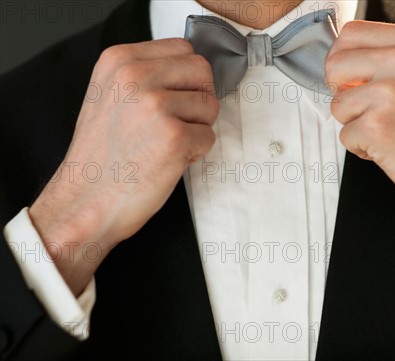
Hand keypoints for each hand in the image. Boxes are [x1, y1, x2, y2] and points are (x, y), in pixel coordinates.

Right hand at [29, 38, 218, 294]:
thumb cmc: (101, 156)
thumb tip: (190, 73)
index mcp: (119, 61)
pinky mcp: (174, 137)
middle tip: (174, 124)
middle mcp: (136, 77)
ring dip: (197, 128)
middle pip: (202, 72)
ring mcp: (156, 106)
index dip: (186, 78)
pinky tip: (167, 161)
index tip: (173, 98)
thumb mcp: (109, 95)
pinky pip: (209, 137)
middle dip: (197, 99)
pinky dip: (196, 152)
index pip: (183, 49)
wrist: (85, 201)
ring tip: (165, 144)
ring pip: (210, 105)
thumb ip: (146, 75)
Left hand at [326, 21, 394, 264]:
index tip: (352, 79)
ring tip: (391, 132)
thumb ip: (390, 60)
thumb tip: (345, 63)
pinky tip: (392, 149)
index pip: (352, 34)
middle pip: (335, 64)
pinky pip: (345, 136)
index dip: (344, 60)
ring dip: (355, 124)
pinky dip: (363, 149)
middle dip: (341, 92)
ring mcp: (389, 93)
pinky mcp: (377, 127)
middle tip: (366, 110)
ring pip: (337, 104)